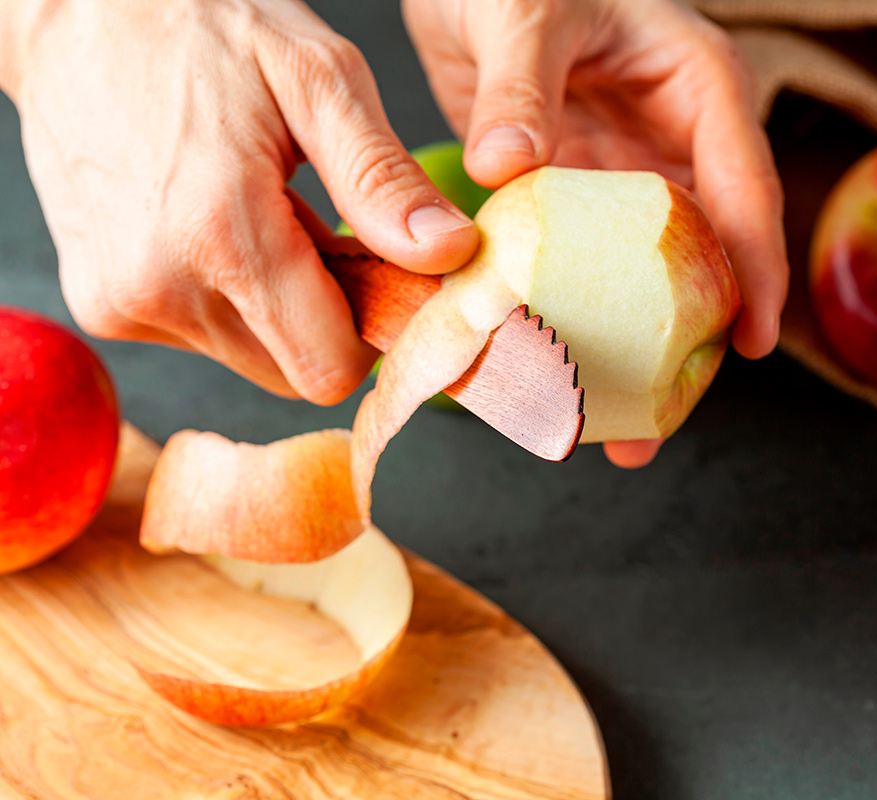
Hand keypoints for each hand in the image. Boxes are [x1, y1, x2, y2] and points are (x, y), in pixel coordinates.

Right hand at [3, 0, 479, 402]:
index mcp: (221, 233)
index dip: (374, 331)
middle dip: (329, 318)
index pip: (330, 368)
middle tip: (326, 231)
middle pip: (294, 371)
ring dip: (280, 306)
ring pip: (253, 357)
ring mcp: (122, 302)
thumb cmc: (201, 27)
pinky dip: (231, 297)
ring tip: (269, 216)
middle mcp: (161, 286)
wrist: (74, 13)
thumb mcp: (318, 79)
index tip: (387, 278)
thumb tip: (449, 253)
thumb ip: (382, 178)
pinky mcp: (102, 306)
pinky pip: (204, 335)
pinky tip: (222, 226)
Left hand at [405, 0, 788, 466]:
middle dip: (693, 338)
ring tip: (616, 428)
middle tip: (667, 418)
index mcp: (700, 88)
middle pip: (706, 253)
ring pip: (648, 275)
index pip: (746, 186)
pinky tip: (555, 368)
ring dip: (633, 348)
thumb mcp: (526, 10)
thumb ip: (522, 85)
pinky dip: (574, 318)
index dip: (756, 267)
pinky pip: (586, 268)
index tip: (751, 340)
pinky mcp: (576, 194)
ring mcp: (626, 173)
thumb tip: (509, 166)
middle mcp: (675, 139)